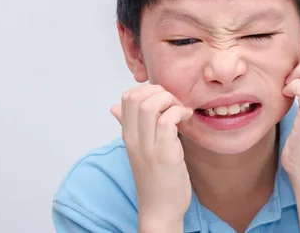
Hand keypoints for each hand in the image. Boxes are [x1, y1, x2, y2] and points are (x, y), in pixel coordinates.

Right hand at [110, 84, 192, 230]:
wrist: (160, 210)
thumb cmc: (154, 178)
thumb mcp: (138, 149)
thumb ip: (129, 126)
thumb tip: (114, 107)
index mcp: (127, 135)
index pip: (127, 97)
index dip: (147, 90)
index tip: (163, 100)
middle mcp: (134, 139)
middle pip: (137, 97)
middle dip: (160, 92)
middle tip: (174, 104)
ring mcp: (148, 147)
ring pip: (151, 106)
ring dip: (170, 101)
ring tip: (180, 111)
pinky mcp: (165, 155)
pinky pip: (168, 121)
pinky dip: (179, 113)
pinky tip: (186, 119)